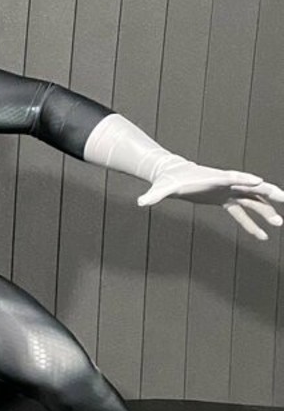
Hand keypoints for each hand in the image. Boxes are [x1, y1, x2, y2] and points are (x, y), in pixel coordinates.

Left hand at [138, 160, 283, 238]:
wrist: (172, 175)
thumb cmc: (168, 181)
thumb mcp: (161, 189)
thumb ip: (154, 196)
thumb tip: (141, 202)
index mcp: (213, 178)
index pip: (232, 178)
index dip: (245, 180)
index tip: (259, 182)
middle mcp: (225, 183)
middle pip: (251, 187)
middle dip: (267, 193)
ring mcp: (228, 191)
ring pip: (252, 200)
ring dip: (265, 211)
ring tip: (279, 223)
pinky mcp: (226, 199)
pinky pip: (243, 213)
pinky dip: (252, 223)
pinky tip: (261, 235)